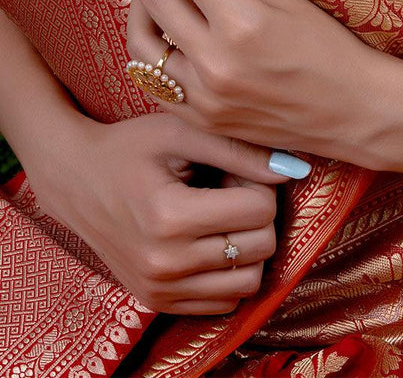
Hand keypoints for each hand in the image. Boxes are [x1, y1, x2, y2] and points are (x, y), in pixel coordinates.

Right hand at [28, 110, 286, 314]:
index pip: (260, 210)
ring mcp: (160, 289)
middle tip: (229, 188)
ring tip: (221, 214)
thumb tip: (294, 169)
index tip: (234, 169)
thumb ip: (238, 149)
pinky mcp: (158, 301)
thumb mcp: (180, 132)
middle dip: (257, 212)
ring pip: (249, 281)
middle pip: (261, 246)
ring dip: (248, 245)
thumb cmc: (130, 147)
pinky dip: (229, 271)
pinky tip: (208, 239)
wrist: (75, 179)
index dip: (258, 182)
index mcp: (170, 217)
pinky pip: (225, 301)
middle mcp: (166, 263)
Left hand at [128, 0, 377, 164]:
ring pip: (141, 38)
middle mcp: (216, 61)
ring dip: (139, 2)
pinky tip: (162, 28)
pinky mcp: (200, 119)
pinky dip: (150, 46)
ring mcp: (204, 97)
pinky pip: (152, 78)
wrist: (351, 110)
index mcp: (243, 21)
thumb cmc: (326, 45)